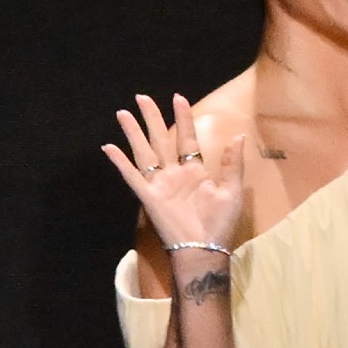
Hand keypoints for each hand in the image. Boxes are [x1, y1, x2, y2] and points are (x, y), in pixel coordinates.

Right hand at [102, 93, 245, 249]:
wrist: (205, 249)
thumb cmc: (221, 223)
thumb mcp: (233, 191)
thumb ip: (232, 165)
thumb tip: (238, 137)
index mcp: (195, 171)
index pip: (187, 138)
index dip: (183, 119)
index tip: (178, 98)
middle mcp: (175, 174)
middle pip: (160, 140)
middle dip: (151, 118)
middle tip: (142, 97)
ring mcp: (160, 184)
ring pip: (144, 152)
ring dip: (134, 133)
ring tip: (123, 113)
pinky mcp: (149, 197)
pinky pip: (132, 176)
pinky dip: (120, 162)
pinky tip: (109, 147)